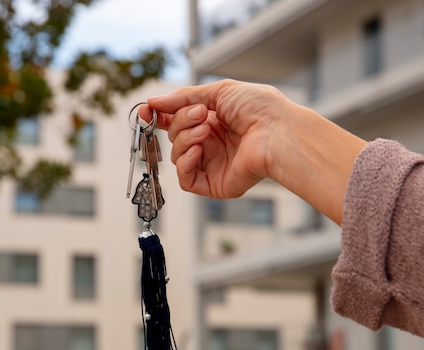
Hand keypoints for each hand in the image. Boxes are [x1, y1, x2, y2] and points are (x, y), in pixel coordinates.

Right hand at [140, 79, 286, 198]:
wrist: (278, 131)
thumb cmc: (259, 108)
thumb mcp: (218, 91)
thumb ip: (183, 98)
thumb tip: (154, 102)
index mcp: (212, 121)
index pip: (176, 121)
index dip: (159, 116)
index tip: (146, 110)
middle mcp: (210, 143)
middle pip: (174, 135)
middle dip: (181, 122)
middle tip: (201, 114)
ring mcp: (211, 164)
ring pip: (176, 155)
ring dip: (185, 139)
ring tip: (206, 131)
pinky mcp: (214, 184)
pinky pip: (185, 178)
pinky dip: (185, 162)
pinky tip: (199, 150)